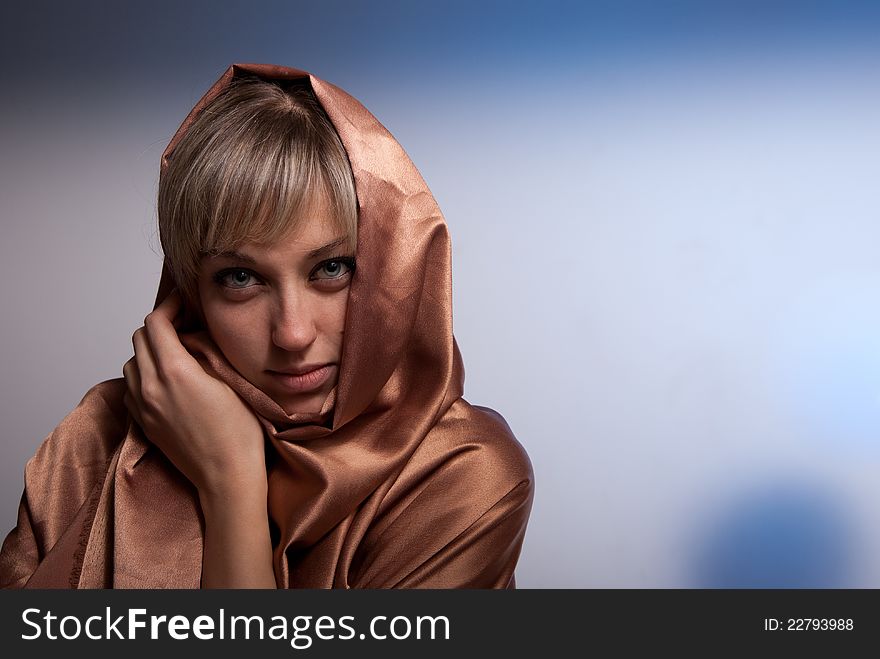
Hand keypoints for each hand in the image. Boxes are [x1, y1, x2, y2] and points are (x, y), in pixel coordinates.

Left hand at [122, 290, 266, 497]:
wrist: (227, 476)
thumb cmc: (239, 431)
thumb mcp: (229, 380)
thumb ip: (204, 352)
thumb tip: (191, 335)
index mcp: (174, 371)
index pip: (156, 323)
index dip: (168, 306)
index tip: (181, 303)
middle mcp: (150, 386)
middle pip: (139, 339)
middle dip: (159, 327)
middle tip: (183, 326)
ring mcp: (142, 407)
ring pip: (131, 362)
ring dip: (149, 352)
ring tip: (175, 354)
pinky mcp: (143, 423)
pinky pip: (131, 388)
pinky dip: (144, 377)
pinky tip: (166, 383)